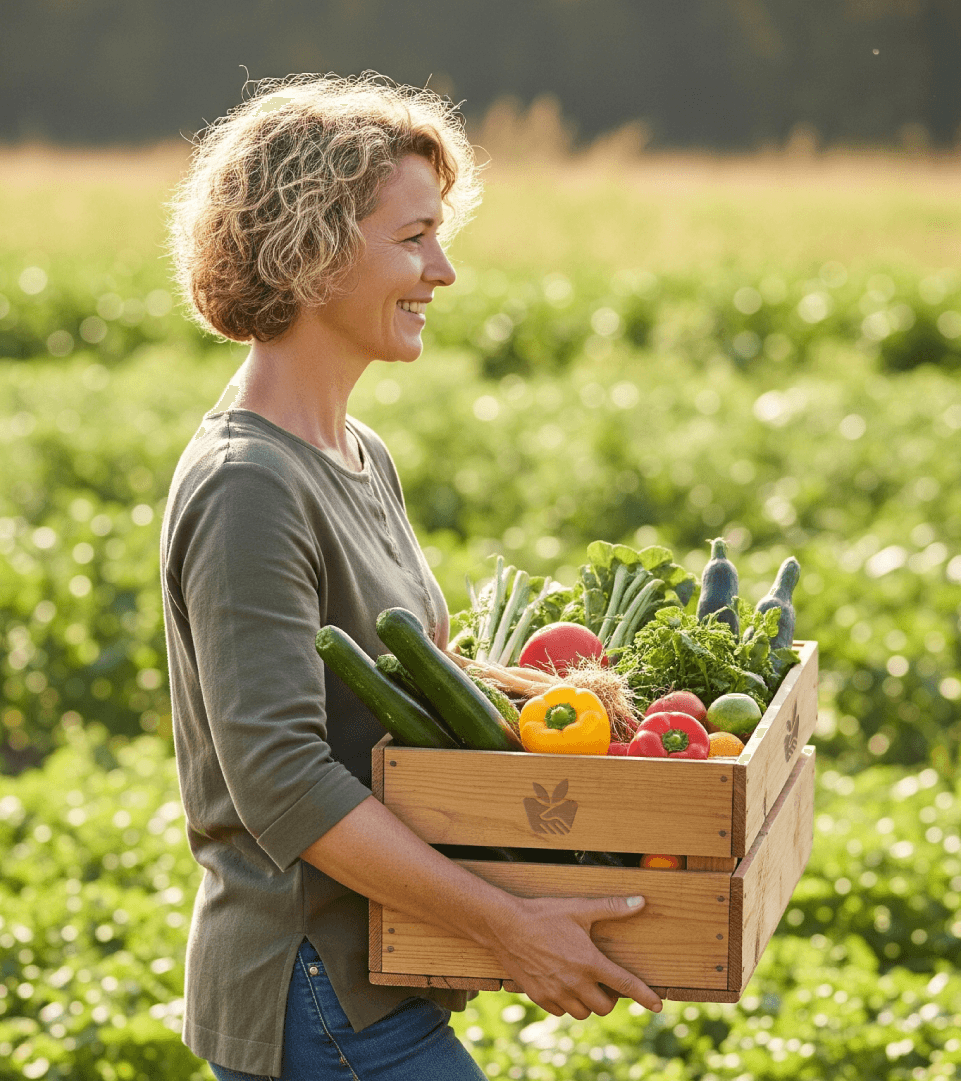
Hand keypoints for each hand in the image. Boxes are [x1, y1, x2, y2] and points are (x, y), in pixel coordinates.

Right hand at [488, 894, 662, 1019]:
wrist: (505, 926)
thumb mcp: (579, 908)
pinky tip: (563, 985)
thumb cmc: (544, 914)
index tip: (659, 1006)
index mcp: (589, 962)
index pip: (626, 985)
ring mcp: (556, 992)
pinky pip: (561, 1012)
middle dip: (610, 997)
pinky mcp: (539, 997)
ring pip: (583, 1013)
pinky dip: (567, 1003)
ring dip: (589, 1002)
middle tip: (603, 980)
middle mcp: (575, 982)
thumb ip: (612, 907)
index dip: (645, 996)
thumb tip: (641, 902)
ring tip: (583, 983)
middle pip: (605, 1006)